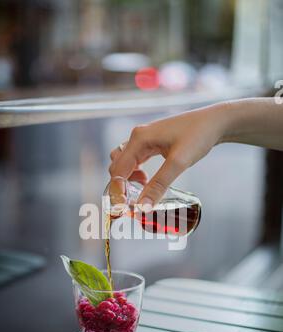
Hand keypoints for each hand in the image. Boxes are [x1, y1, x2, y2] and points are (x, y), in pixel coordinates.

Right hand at [109, 103, 226, 205]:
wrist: (215, 122)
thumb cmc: (198, 136)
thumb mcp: (178, 163)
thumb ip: (159, 185)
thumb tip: (143, 207)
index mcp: (139, 139)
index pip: (118, 170)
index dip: (117, 191)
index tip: (122, 208)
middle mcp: (137, 137)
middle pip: (117, 166)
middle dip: (121, 186)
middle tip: (133, 202)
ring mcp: (143, 138)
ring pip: (123, 163)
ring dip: (127, 179)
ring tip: (143, 188)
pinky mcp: (151, 142)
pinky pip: (133, 159)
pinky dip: (134, 173)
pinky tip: (146, 180)